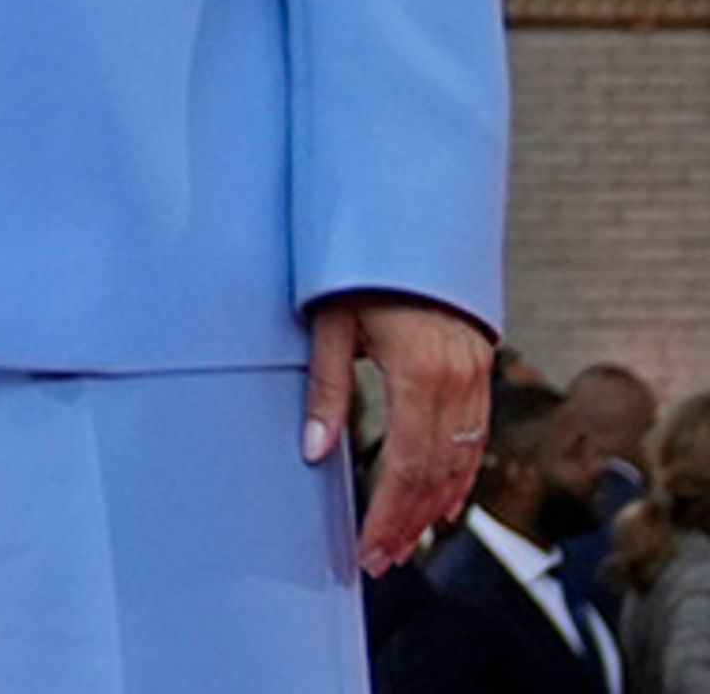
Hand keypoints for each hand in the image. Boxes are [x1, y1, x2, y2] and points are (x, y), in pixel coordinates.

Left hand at [305, 289, 493, 575]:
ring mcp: (475, 378)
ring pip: (461, 463)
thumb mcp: (329, 324)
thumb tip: (312, 453)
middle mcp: (457, 381)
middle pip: (436, 475)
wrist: (411, 230)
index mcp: (419, 371)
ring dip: (432, 511)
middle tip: (379, 561)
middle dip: (407, 525)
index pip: (407, 465)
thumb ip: (324, 389)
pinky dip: (458, 480)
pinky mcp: (480, 373)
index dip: (388, 515)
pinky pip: (475, 440)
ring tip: (402, 546)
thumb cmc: (358, 272)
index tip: (366, 549)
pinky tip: (440, 509)